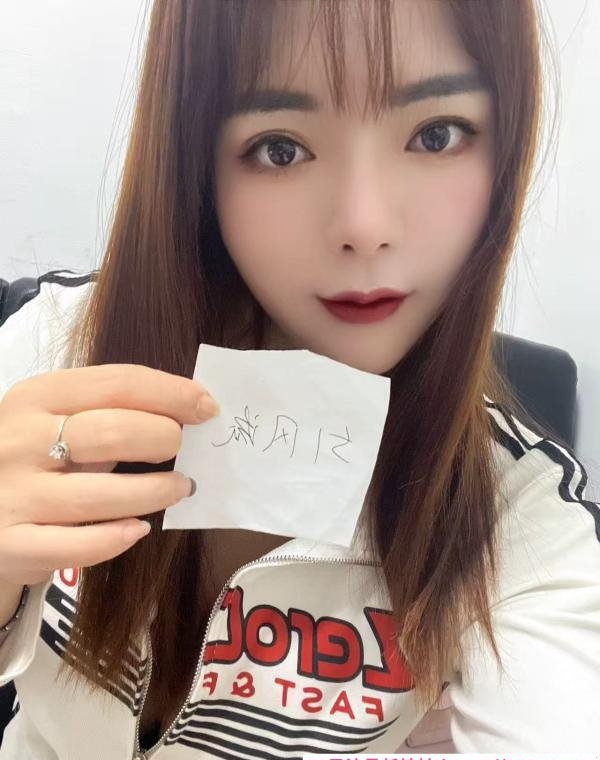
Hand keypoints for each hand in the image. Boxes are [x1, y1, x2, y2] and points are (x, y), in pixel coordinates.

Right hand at [0, 363, 218, 585]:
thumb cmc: (32, 456)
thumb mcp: (54, 418)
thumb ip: (107, 411)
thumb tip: (190, 409)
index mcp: (35, 397)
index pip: (117, 383)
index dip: (172, 394)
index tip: (207, 407)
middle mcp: (19, 440)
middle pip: (112, 432)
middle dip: (163, 437)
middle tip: (184, 448)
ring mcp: (12, 494)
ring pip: (101, 495)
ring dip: (155, 491)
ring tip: (180, 487)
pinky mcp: (10, 544)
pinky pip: (76, 546)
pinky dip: (116, 538)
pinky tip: (138, 528)